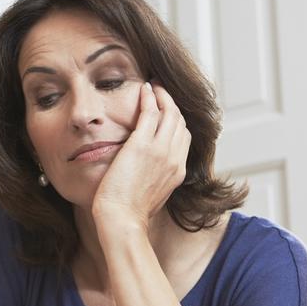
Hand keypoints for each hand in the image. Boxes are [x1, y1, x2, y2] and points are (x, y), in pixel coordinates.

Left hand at [91, 82, 191, 231]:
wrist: (122, 220)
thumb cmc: (130, 213)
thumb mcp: (153, 196)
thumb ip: (156, 179)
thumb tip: (148, 175)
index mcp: (178, 172)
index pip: (184, 138)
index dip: (177, 121)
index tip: (166, 111)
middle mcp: (174, 159)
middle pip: (181, 122)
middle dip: (172, 103)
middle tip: (161, 91)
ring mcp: (160, 151)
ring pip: (170, 113)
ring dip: (163, 95)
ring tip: (154, 85)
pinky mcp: (142, 145)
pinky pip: (151, 112)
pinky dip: (150, 97)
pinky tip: (145, 89)